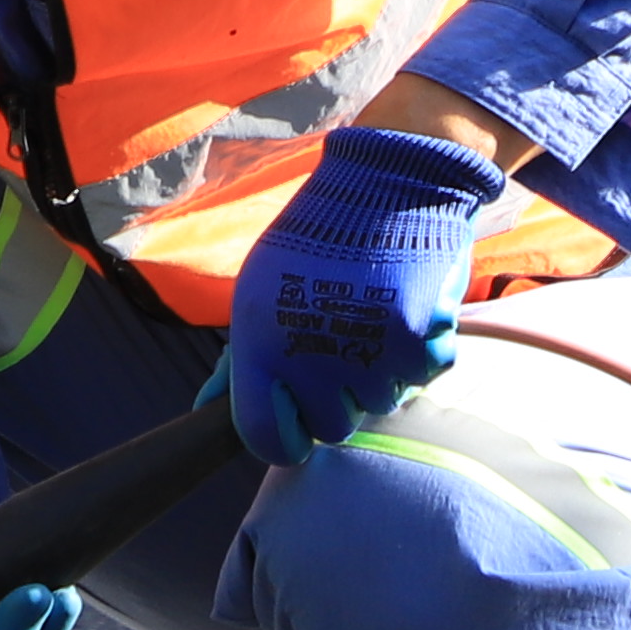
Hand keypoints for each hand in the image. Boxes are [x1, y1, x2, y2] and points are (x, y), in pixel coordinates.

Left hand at [228, 122, 502, 468]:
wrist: (384, 189)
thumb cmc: (313, 244)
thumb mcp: (257, 292)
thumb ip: (236, 362)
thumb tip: (206, 412)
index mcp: (260, 348)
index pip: (267, 439)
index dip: (284, 440)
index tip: (296, 424)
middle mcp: (311, 359)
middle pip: (333, 428)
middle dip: (339, 397)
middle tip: (340, 342)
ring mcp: (367, 354)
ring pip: (382, 403)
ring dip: (381, 371)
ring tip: (371, 312)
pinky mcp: (419, 341)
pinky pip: (424, 375)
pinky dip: (421, 350)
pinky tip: (405, 307)